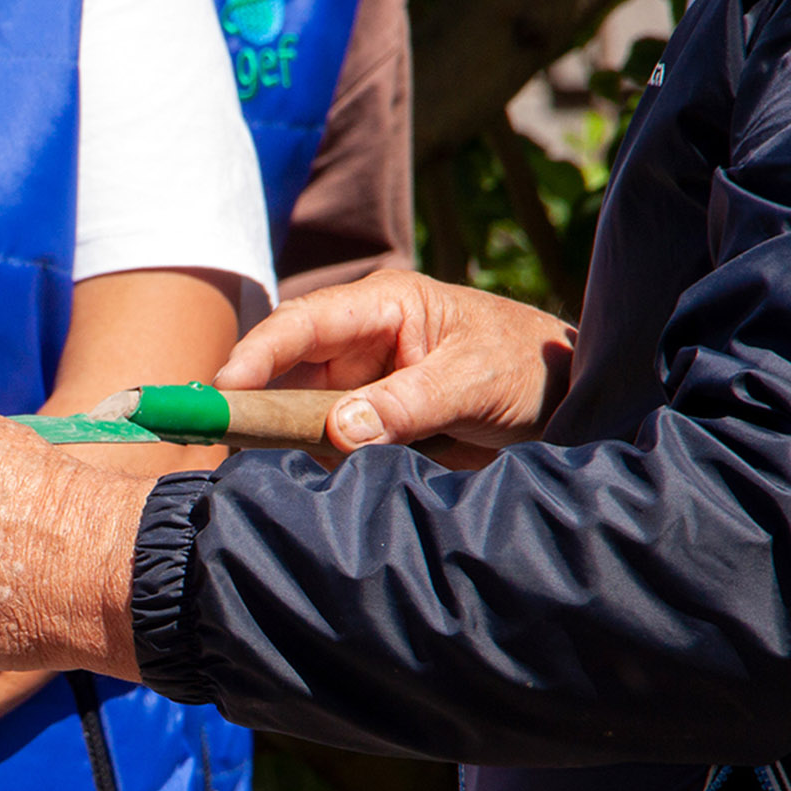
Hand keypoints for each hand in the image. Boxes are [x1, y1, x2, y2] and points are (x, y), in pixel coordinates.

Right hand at [215, 269, 576, 465]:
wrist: (568, 397)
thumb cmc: (526, 367)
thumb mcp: (474, 382)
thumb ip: (408, 404)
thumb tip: (339, 431)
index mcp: (383, 306)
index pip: (301, 324)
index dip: (256, 356)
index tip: (223, 392)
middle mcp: (358, 342)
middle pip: (284, 373)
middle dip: (259, 409)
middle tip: (230, 447)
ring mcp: (359, 386)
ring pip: (298, 416)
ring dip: (291, 445)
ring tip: (290, 474)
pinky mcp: (366, 424)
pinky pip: (325, 446)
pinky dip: (319, 466)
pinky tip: (324, 484)